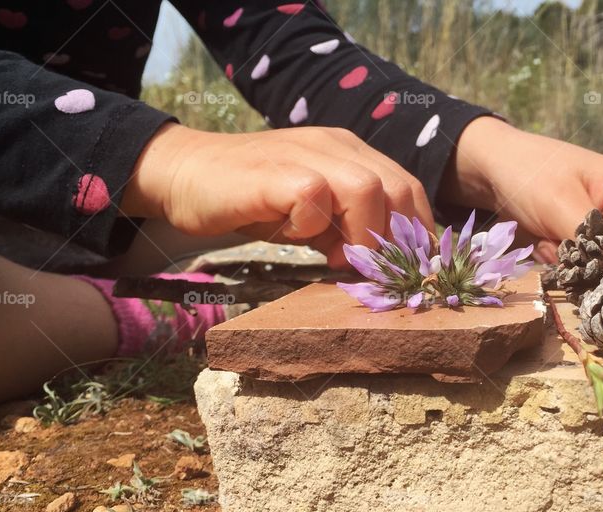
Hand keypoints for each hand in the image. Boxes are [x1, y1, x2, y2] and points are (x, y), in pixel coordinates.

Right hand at [122, 123, 433, 267]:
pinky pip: (314, 195)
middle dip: (396, 240)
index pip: (409, 188)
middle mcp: (336, 147)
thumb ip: (347, 230)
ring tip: (337, 259)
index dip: (416, 233)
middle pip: (400, 188)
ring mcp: (305, 154)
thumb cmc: (253, 199)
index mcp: (351, 153)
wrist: (186, 175)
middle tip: (373, 272)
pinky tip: (295, 236)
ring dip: (362, 234)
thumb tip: (380, 266)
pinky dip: (314, 225)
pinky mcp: (274, 171)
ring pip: (368, 188)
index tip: (406, 270)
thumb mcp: (312, 216)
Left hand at [440, 117, 602, 261]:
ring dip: (567, 263)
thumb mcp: (558, 202)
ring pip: (596, 266)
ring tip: (543, 238)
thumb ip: (587, 239)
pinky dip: (556, 261)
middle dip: (587, 263)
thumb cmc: (527, 173)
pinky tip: (540, 241)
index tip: (588, 270)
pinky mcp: (579, 238)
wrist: (489, 168)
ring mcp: (601, 225)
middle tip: (554, 243)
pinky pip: (576, 266)